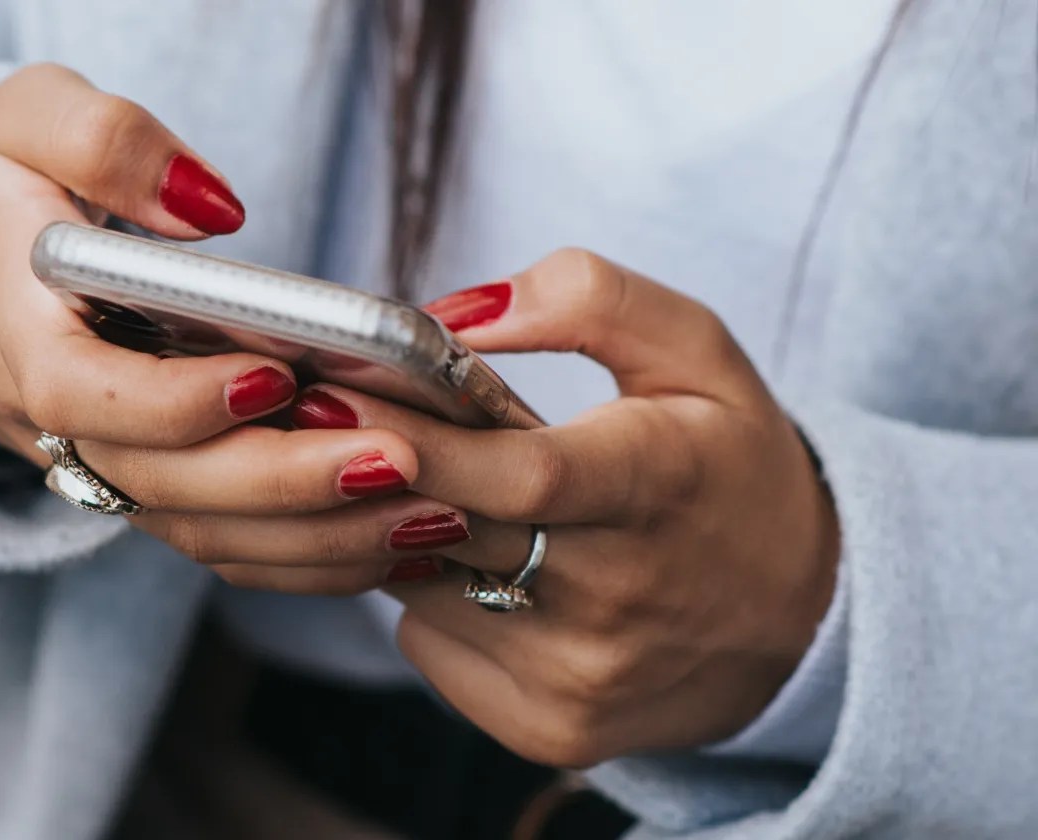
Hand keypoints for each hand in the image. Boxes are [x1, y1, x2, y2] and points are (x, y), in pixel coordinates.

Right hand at [0, 63, 446, 581]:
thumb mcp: (20, 117)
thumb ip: (106, 142)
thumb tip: (214, 210)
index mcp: (19, 330)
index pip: (86, 393)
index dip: (176, 401)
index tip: (273, 373)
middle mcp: (55, 422)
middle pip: (164, 485)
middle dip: (286, 485)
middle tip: (402, 462)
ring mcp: (99, 465)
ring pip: (200, 532)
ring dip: (317, 536)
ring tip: (432, 510)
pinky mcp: (140, 482)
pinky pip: (217, 541)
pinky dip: (305, 555)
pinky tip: (396, 537)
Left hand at [291, 249, 839, 765]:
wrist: (801, 622)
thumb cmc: (725, 463)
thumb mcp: (695, 351)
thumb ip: (586, 299)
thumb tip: (456, 316)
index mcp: (658, 484)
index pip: (522, 474)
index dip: (421, 440)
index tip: (331, 395)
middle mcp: (620, 595)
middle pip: (450, 530)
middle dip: (370, 472)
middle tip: (319, 421)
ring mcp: (582, 675)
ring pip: (422, 586)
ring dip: (401, 530)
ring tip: (433, 489)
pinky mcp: (551, 729)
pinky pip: (430, 645)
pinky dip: (431, 598)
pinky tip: (479, 567)